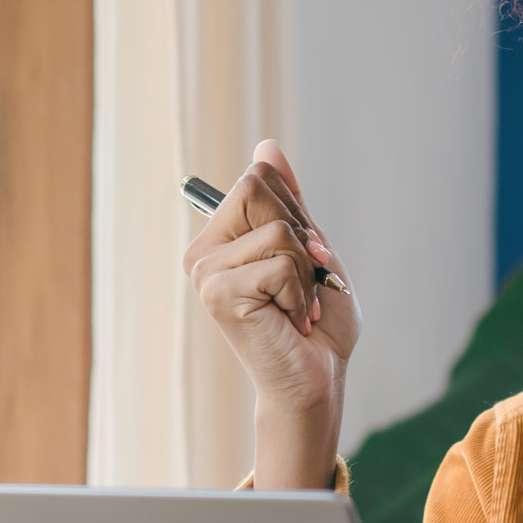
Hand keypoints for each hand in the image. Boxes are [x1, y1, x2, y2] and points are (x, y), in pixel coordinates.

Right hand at [183, 140, 360, 487]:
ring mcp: (205, 272)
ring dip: (305, 271)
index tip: (307, 256)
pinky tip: (290, 321)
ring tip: (297, 306)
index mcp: (222, 236)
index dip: (297, 211)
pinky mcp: (218, 294)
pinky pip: (279, 264)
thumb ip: (288, 201)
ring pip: (275, 230)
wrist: (318, 378)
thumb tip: (267, 145)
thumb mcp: (309, 249)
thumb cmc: (316, 323)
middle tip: (304, 281)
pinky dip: (300, 294)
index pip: (258, 177)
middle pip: (258, 188)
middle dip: (301, 234)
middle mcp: (204, 251)